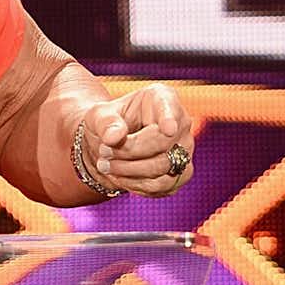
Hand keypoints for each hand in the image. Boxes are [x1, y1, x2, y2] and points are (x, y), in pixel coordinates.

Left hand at [80, 83, 194, 195]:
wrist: (112, 146)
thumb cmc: (108, 124)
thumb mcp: (99, 116)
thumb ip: (105, 123)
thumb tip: (114, 137)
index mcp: (162, 98)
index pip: (168, 108)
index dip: (169, 119)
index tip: (168, 128)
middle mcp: (181, 123)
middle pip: (162, 143)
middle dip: (129, 152)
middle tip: (103, 152)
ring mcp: (185, 150)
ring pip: (162, 167)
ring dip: (129, 171)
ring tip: (105, 166)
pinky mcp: (181, 174)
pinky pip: (162, 186)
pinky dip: (136, 184)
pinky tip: (118, 177)